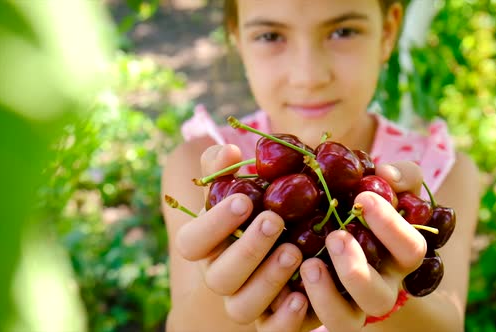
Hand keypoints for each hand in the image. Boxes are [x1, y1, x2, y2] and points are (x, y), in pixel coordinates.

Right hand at [174, 144, 308, 330]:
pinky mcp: (272, 319)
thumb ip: (226, 168)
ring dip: (267, 281)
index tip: (245, 198)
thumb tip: (226, 152)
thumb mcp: (242, 184)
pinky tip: (303, 297)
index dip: (214, 223)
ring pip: (242, 306)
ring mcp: (245, 301)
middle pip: (219, 276)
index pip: (192, 242)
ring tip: (295, 252)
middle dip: (246, 249)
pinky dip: (283, 320)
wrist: (282, 242)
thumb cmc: (257, 207)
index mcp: (208, 246)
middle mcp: (221, 277)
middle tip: (274, 221)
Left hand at [297, 161, 426, 331]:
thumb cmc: (363, 206)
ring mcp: (348, 307)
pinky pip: (306, 326)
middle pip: (380, 298)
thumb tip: (386, 174)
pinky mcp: (316, 314)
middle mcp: (379, 288)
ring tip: (308, 264)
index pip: (410, 249)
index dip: (391, 227)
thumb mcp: (384, 186)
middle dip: (357, 269)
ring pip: (346, 322)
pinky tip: (284, 284)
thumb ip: (397, 175)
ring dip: (327, 296)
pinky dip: (294, 311)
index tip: (364, 197)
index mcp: (398, 257)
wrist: (330, 231)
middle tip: (335, 237)